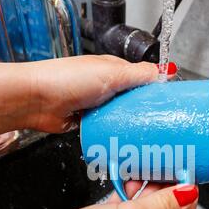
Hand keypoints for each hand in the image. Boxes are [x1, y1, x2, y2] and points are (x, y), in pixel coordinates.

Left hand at [0, 56, 157, 136]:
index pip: (143, 79)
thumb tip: (165, 70)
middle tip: (159, 123)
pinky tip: (124, 138)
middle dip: (145, 111)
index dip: (157, 90)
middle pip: (135, 101)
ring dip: (130, 123)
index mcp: (114, 70)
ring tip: (144, 133)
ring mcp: (99, 105)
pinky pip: (109, 128)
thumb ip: (139, 74)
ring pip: (123, 117)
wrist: (38, 101)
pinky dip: (115, 132)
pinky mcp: (90, 122)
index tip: (170, 103)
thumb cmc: (67, 79)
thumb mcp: (111, 72)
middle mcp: (107, 87)